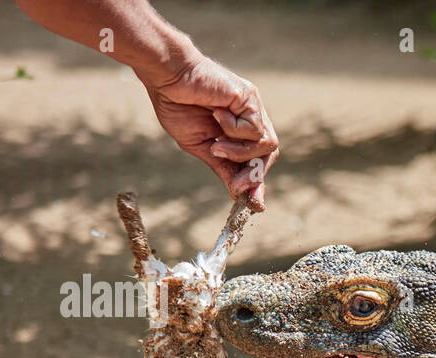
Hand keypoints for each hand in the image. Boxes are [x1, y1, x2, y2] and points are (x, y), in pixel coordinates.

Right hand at [139, 55, 278, 209]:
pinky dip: (235, 131)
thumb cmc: (176, 105)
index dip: (257, 180)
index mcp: (239, 128)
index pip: (259, 158)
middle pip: (269, 153)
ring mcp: (252, 108)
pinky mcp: (250, 98)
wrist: (166, 77)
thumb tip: (237, 193)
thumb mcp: (200, 146)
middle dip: (254, 174)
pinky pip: (255, 129)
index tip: (253, 202)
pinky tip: (217, 116)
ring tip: (217, 146)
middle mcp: (250, 118)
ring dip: (240, 153)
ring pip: (267, 145)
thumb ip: (222, 167)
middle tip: (236, 183)